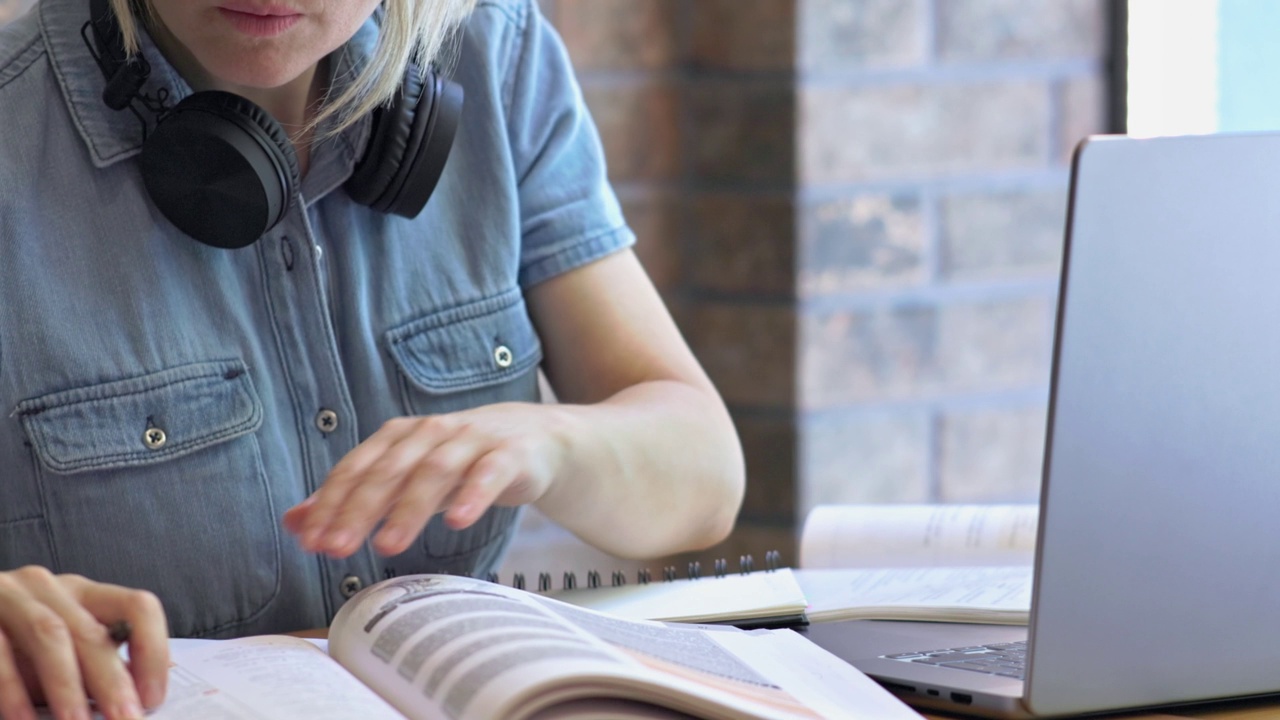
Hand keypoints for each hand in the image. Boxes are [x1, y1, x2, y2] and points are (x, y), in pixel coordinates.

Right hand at [0, 567, 168, 719]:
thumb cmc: (13, 644)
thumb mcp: (60, 647)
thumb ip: (93, 663)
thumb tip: (138, 697)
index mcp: (83, 593)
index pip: (138, 606)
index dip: (153, 651)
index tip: (153, 697)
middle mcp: (48, 587)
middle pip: (92, 631)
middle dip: (111, 682)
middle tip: (126, 719)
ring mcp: (8, 597)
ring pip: (50, 635)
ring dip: (66, 687)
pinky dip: (13, 692)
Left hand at [283, 403, 566, 557]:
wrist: (535, 441)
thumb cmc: (462, 463)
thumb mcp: (406, 478)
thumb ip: (355, 499)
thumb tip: (294, 524)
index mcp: (400, 437)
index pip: (357, 468)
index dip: (331, 504)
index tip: (311, 541)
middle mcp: (431, 433)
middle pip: (389, 470)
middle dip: (359, 509)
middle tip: (336, 549)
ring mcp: (472, 441)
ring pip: (435, 472)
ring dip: (408, 508)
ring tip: (387, 545)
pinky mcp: (509, 455)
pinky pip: (489, 474)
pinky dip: (472, 496)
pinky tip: (457, 521)